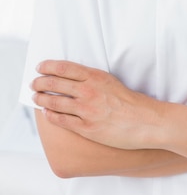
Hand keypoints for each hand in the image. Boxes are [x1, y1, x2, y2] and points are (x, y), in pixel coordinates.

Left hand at [31, 61, 161, 149]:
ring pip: (55, 102)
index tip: (40, 67)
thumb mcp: (111, 81)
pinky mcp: (87, 127)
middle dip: (40, 83)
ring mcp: (86, 110)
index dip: (48, 66)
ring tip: (35, 97)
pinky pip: (62, 120)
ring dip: (41, 99)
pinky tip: (46, 113)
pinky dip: (51, 115)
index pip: (64, 68)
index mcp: (95, 77)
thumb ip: (92, 79)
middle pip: (55, 84)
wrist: (145, 120)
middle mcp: (88, 91)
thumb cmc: (131, 101)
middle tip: (34, 83)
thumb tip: (72, 78)